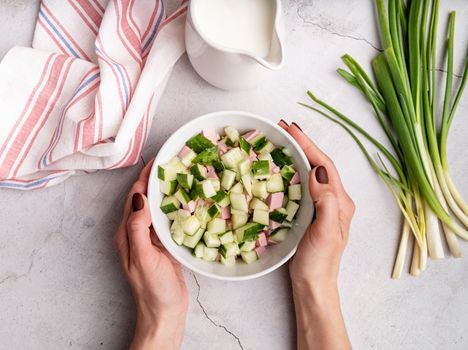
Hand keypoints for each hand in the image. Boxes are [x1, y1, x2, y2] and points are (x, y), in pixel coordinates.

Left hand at [114, 160, 187, 349]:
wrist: (164, 312)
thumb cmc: (153, 289)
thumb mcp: (144, 257)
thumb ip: (138, 228)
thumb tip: (138, 197)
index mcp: (127, 233)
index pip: (134, 197)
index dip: (144, 178)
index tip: (157, 160)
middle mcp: (136, 232)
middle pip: (144, 198)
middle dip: (155, 179)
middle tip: (172, 162)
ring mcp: (151, 238)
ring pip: (157, 207)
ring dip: (166, 190)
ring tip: (180, 174)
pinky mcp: (164, 244)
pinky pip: (168, 219)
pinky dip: (175, 206)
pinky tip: (186, 199)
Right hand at [279, 121, 353, 349]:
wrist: (313, 285)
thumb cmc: (320, 262)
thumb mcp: (326, 232)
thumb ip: (327, 202)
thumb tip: (317, 173)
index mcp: (340, 201)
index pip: (324, 165)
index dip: (308, 145)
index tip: (291, 129)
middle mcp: (333, 200)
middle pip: (318, 163)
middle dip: (302, 144)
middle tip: (283, 129)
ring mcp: (322, 206)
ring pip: (310, 172)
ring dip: (297, 154)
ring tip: (281, 142)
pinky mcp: (310, 213)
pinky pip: (302, 185)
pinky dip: (292, 171)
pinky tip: (282, 168)